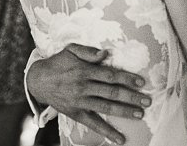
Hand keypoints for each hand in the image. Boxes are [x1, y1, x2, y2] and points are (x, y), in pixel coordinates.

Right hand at [26, 44, 149, 144]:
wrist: (38, 80)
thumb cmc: (58, 62)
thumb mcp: (71, 50)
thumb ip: (88, 51)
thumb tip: (105, 53)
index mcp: (84, 70)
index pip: (110, 75)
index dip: (126, 78)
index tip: (141, 82)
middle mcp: (83, 87)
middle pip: (111, 92)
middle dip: (131, 97)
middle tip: (147, 101)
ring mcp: (80, 101)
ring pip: (105, 108)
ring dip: (124, 112)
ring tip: (140, 115)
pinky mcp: (76, 113)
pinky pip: (93, 124)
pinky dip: (106, 132)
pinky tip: (119, 139)